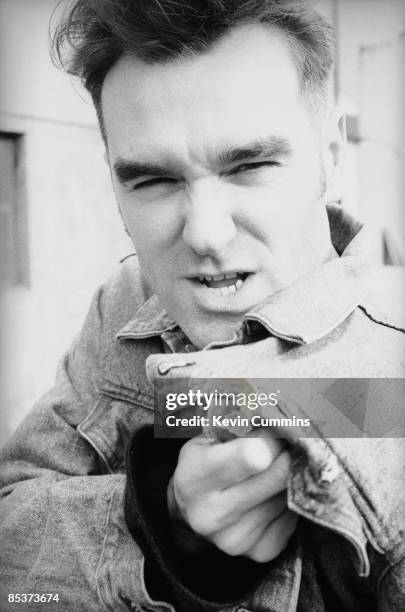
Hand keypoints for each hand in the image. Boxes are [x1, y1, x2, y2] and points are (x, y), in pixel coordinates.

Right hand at [168, 432, 296, 561]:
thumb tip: (280, 419)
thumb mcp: (205, 439)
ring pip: (288, 494)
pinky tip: (273, 492)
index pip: (253, 455)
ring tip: (275, 466)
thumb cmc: (201, 465)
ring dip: (289, 475)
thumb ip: (239, 428)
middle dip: (288, 452)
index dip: (272, 438)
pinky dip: (288, 499)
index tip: (275, 428)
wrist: (190, 515)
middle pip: (278, 475)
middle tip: (286, 441)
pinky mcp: (260, 551)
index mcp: (196, 478)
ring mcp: (238, 538)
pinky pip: (293, 516)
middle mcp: (214, 514)